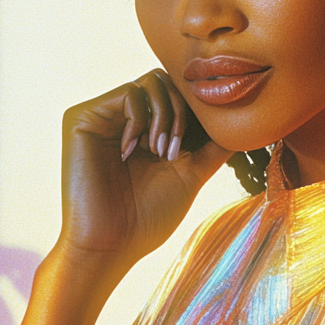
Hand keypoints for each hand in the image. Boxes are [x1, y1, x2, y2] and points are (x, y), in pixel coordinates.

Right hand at [59, 68, 230, 272]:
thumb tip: (242, 126)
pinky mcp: (82, 117)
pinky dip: (141, 119)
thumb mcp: (190, 175)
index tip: (194, 147)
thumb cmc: (147, 218)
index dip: (194, 113)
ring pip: (151, 81)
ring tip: (159, 152)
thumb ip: (212, 147)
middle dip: (182, 112)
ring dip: (165, 116)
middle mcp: (123, 118)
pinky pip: (128, 93)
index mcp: (145, 131)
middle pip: (167, 81)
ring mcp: (102, 116)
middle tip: (174, 152)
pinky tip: (132, 151)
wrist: (111, 244)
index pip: (178, 97)